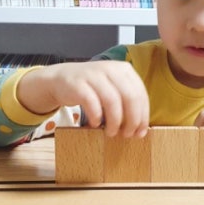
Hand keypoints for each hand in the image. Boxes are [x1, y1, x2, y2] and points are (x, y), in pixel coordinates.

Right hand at [17, 61, 149, 137]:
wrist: (60, 79)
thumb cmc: (91, 89)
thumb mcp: (113, 89)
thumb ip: (127, 103)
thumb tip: (141, 129)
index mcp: (124, 70)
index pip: (141, 94)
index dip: (143, 116)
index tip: (140, 133)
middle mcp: (110, 69)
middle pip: (130, 97)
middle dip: (132, 120)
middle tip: (127, 135)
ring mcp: (94, 75)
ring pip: (112, 100)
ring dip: (115, 121)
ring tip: (111, 132)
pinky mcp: (78, 84)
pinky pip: (92, 102)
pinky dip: (96, 116)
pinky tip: (95, 123)